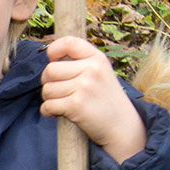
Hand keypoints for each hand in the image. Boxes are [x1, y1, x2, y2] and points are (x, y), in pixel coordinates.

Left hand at [40, 36, 146, 162]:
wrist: (122, 127)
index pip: (69, 42)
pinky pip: (47, 105)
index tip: (53, 59)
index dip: (54, 50)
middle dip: (48, 82)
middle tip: (59, 91)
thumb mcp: (100, 73)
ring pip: (47, 89)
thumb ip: (80, 63)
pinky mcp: (76, 105)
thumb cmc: (105, 100)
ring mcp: (84, 87)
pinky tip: (59, 113)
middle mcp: (92, 70)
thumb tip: (50, 59)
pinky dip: (48, 111)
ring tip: (64, 103)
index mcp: (97, 59)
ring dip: (49, 99)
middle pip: (50, 70)